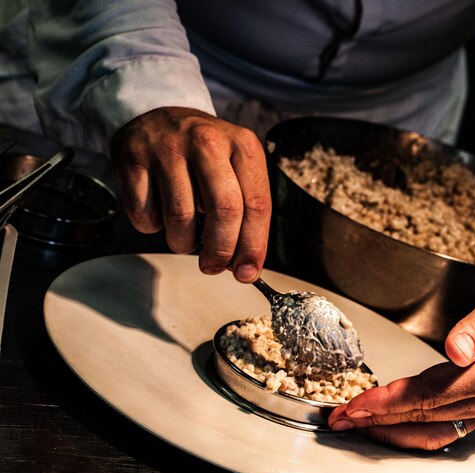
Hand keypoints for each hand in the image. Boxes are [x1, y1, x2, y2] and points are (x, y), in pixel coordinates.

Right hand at [111, 107, 271, 282]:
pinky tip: (158, 212)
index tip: (247, 272)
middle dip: (220, 250)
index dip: (253, 246)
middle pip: (224, 211)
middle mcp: (207, 142)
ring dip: (183, 242)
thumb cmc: (201, 154)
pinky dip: (152, 226)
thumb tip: (244, 266)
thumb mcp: (234, 169)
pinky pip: (145, 213)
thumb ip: (243, 213)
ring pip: (181, 217)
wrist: (155, 114)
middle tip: (213, 266)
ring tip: (185, 237)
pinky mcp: (134, 158)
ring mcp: (168, 148)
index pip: (257, 204)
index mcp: (242, 145)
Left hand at [328, 279, 474, 448]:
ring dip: (391, 432)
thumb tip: (457, 350)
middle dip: (374, 421)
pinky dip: (415, 432)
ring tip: (360, 426)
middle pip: (421, 417)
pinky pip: (448, 431)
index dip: (383, 405)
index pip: (423, 396)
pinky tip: (399, 427)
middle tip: (339, 421)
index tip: (352, 407)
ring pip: (433, 431)